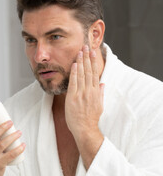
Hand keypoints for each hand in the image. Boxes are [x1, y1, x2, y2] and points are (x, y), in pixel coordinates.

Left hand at [65, 45, 104, 167]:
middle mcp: (90, 91)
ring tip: (81, 51)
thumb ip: (100, 94)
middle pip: (89, 71)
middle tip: (86, 46)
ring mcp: (81, 94)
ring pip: (82, 75)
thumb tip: (102, 84)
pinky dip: (75, 73)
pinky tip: (75, 64)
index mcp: (96, 92)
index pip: (95, 73)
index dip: (93, 62)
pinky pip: (74, 83)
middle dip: (88, 58)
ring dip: (81, 62)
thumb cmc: (90, 119)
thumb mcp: (99, 105)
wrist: (85, 129)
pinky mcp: (73, 98)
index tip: (93, 52)